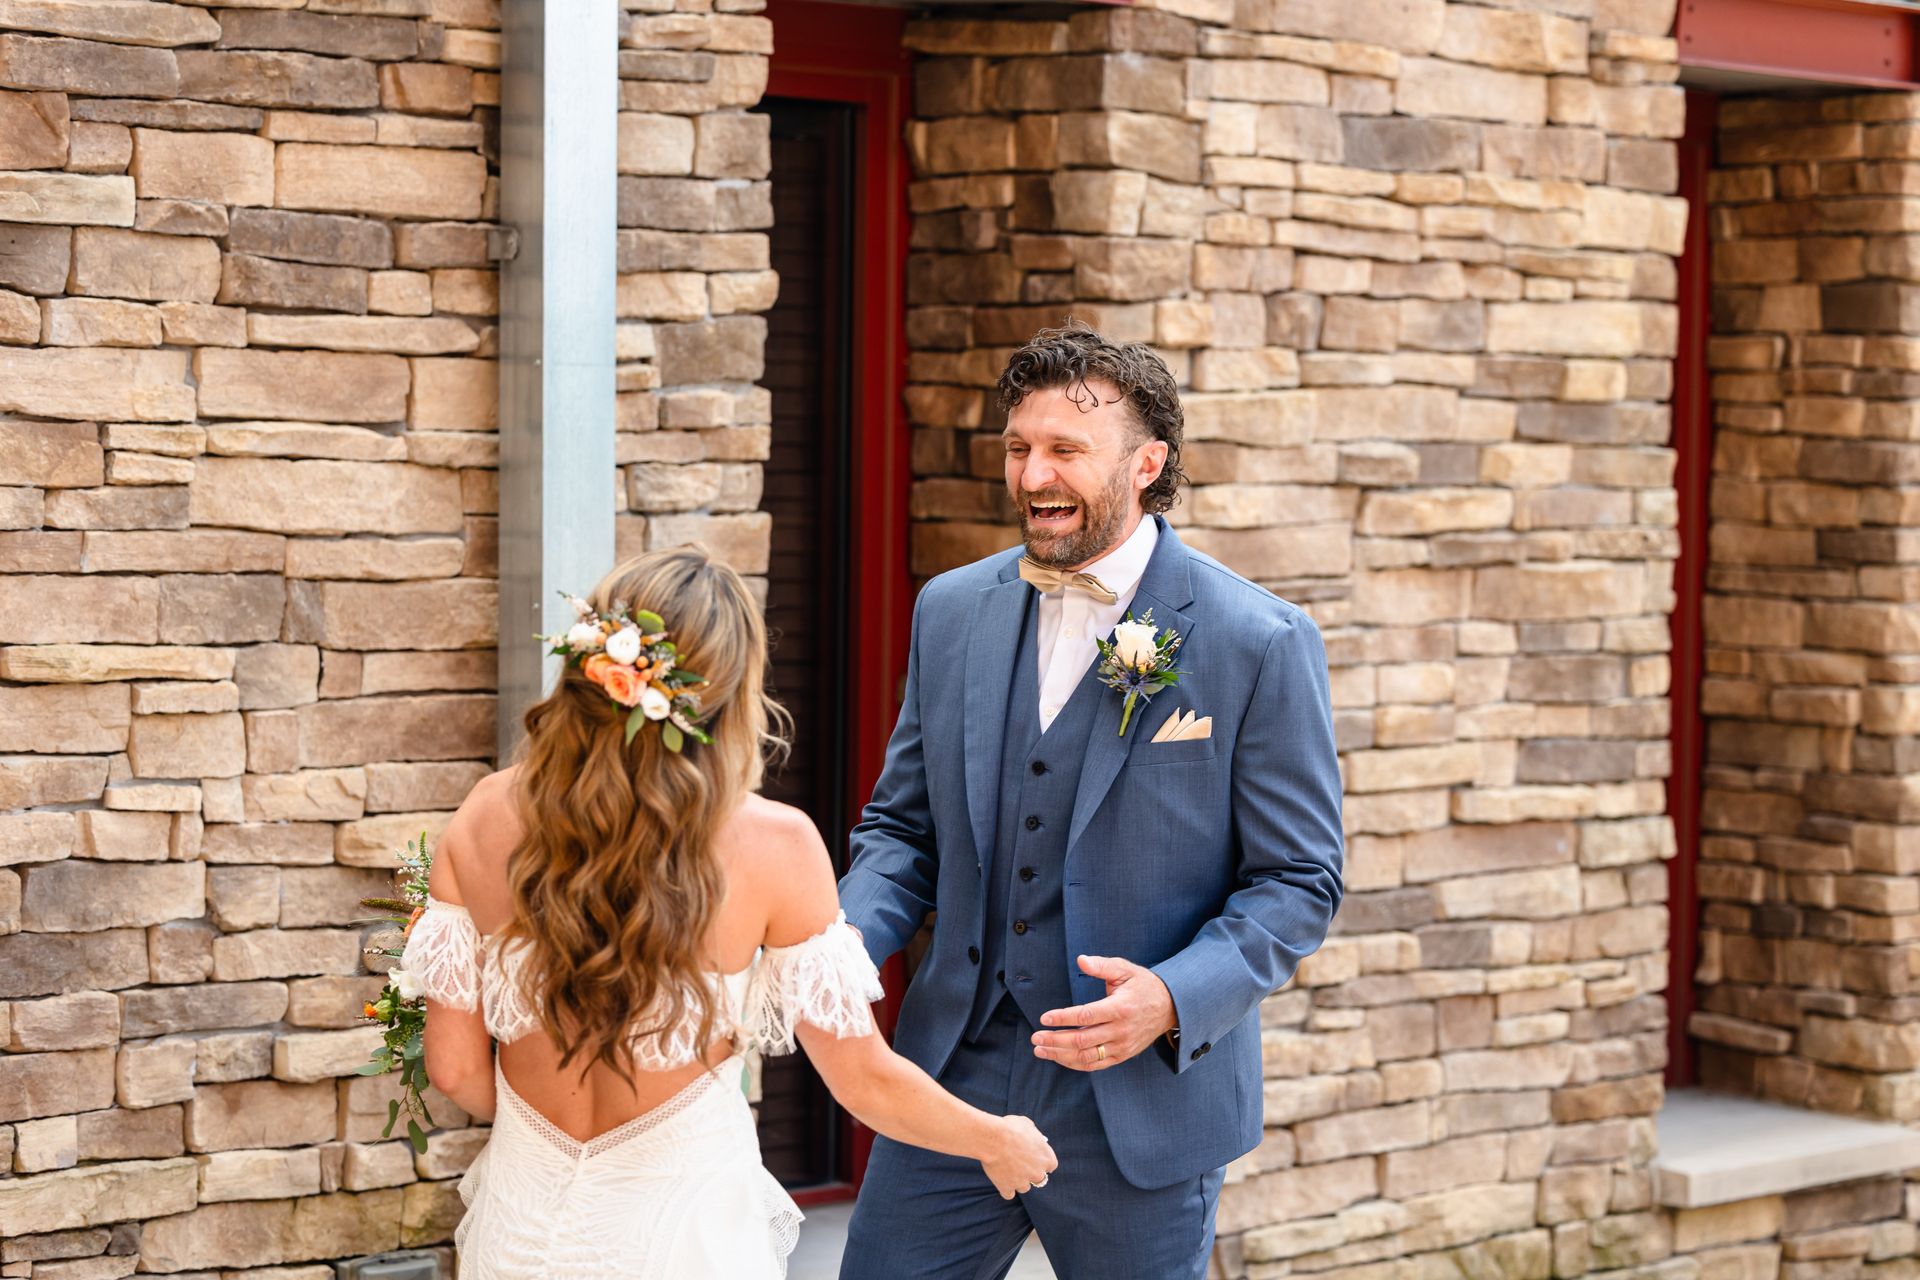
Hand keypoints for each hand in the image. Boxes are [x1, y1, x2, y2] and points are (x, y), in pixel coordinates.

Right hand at [980, 1114, 1057, 1199]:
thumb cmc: (1010, 1127)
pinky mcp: (1007, 1188)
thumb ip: (1032, 1134)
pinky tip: (1000, 1180)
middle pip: (1039, 1179)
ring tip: (1007, 1169)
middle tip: (1021, 1166)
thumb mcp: (1027, 1124)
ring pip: (1024, 1187)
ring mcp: (1023, 1183)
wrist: (993, 1138)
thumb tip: (1031, 1136)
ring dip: (1017, 1181)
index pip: (1051, 1166)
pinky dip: (1005, 1188)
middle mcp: (1038, 1173)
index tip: (1035, 1159)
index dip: (1042, 1162)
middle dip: (1031, 1173)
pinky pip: (1008, 1194)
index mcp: (1047, 1158)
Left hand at [1031, 954, 1175, 1070]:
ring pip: (1087, 1056)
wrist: (1170, 1007)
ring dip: (1060, 1055)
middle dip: (1055, 1040)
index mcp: (1120, 1008)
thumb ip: (1102, 965)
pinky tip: (1059, 1057)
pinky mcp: (1123, 1055)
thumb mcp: (1126, 969)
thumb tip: (1081, 959)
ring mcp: (1122, 1046)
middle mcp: (1121, 1030)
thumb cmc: (1143, 985)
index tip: (1044, 1018)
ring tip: (1040, 1050)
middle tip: (1035, 1037)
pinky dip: (1075, 1063)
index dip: (1063, 1018)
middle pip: (1083, 1040)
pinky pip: (1096, 1064)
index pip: (1086, 1016)